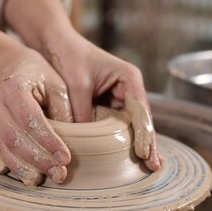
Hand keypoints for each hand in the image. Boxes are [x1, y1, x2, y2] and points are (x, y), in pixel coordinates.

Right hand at [0, 50, 72, 184]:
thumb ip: (63, 109)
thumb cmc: (36, 71)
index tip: (65, 158)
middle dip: (37, 160)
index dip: (48, 141)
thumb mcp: (56, 83)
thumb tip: (71, 139)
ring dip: (21, 167)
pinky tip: (21, 174)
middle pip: (15, 139)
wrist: (7, 64)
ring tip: (41, 179)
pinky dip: (8, 163)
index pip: (31, 120)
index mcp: (14, 88)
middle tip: (58, 174)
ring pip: (2, 147)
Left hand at [40, 33, 161, 170]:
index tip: (143, 152)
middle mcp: (129, 87)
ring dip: (139, 142)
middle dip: (148, 141)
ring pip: (132, 123)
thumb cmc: (69, 57)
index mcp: (128, 77)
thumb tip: (87, 141)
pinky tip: (131, 155)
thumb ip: (83, 112)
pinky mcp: (108, 103)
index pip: (140, 109)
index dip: (143, 132)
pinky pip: (118, 123)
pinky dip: (123, 138)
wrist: (57, 44)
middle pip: (142, 119)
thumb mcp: (77, 85)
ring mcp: (120, 96)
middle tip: (153, 166)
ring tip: (149, 166)